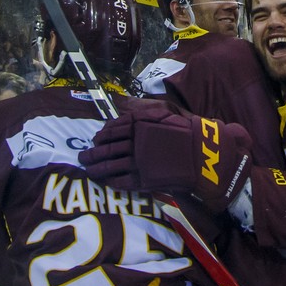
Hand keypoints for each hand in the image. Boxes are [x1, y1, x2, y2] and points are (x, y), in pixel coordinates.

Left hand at [80, 103, 252, 212]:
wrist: (204, 153)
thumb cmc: (186, 131)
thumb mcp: (164, 111)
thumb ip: (140, 109)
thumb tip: (121, 103)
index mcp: (138, 125)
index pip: (112, 130)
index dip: (100, 136)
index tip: (95, 139)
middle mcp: (134, 143)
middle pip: (106, 149)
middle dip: (91, 154)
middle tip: (82, 157)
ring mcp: (138, 163)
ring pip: (109, 166)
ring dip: (96, 169)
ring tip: (87, 171)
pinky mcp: (144, 180)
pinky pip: (121, 181)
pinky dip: (111, 181)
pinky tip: (105, 181)